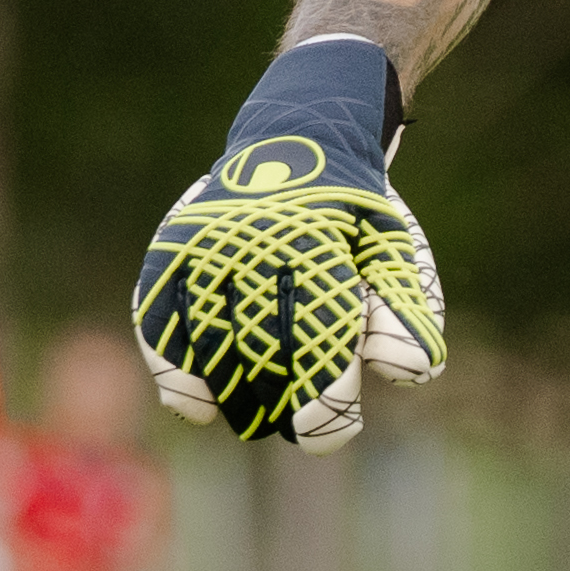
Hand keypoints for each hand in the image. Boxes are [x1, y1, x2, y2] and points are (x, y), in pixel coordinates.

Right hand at [132, 38, 447, 447]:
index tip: (337, 425)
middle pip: (261, 354)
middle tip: (301, 430)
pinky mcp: (171, 252)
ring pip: (208, 346)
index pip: (319, 345)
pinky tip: (200, 406)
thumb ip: (404, 315)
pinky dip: (175, 372)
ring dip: (231, 398)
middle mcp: (255, 244)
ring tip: (257, 421)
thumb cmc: (355, 218)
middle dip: (283, 408)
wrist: (300, 140)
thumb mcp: (396, 255)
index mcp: (319, 246)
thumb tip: (408, 374)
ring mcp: (206, 246)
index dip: (326, 403)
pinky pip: (160, 324)